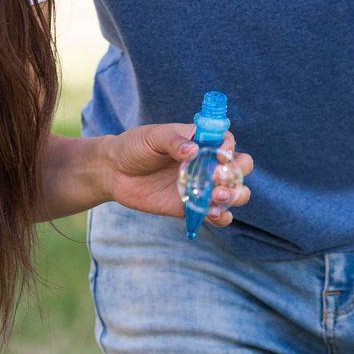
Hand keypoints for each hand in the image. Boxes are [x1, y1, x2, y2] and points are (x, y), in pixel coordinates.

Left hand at [105, 123, 253, 227]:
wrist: (114, 172)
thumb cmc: (135, 146)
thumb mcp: (152, 137)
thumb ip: (173, 141)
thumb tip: (193, 150)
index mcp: (201, 141)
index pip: (228, 143)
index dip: (230, 149)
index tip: (221, 156)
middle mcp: (207, 164)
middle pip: (240, 168)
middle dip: (237, 175)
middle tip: (218, 178)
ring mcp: (202, 187)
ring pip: (234, 193)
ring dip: (234, 196)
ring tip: (217, 197)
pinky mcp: (192, 208)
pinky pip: (216, 215)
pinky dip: (221, 217)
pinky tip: (213, 215)